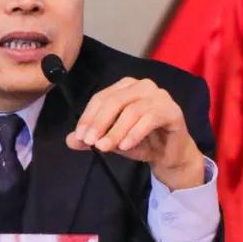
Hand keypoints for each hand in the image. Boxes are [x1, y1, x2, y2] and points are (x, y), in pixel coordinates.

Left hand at [65, 77, 204, 189]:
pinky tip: (125, 146)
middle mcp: (143, 86)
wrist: (169, 155)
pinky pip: (150, 118)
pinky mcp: (172, 110)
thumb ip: (92, 138)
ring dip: (116, 131)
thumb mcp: (112, 140)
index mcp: (126, 87)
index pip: (102, 97)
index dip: (89, 116)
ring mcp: (160, 96)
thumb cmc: (141, 142)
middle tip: (90, 142)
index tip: (80, 136)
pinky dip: (135, 133)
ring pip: (132, 110)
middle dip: (99, 123)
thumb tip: (70, 140)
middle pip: (115, 100)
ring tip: (105, 147)